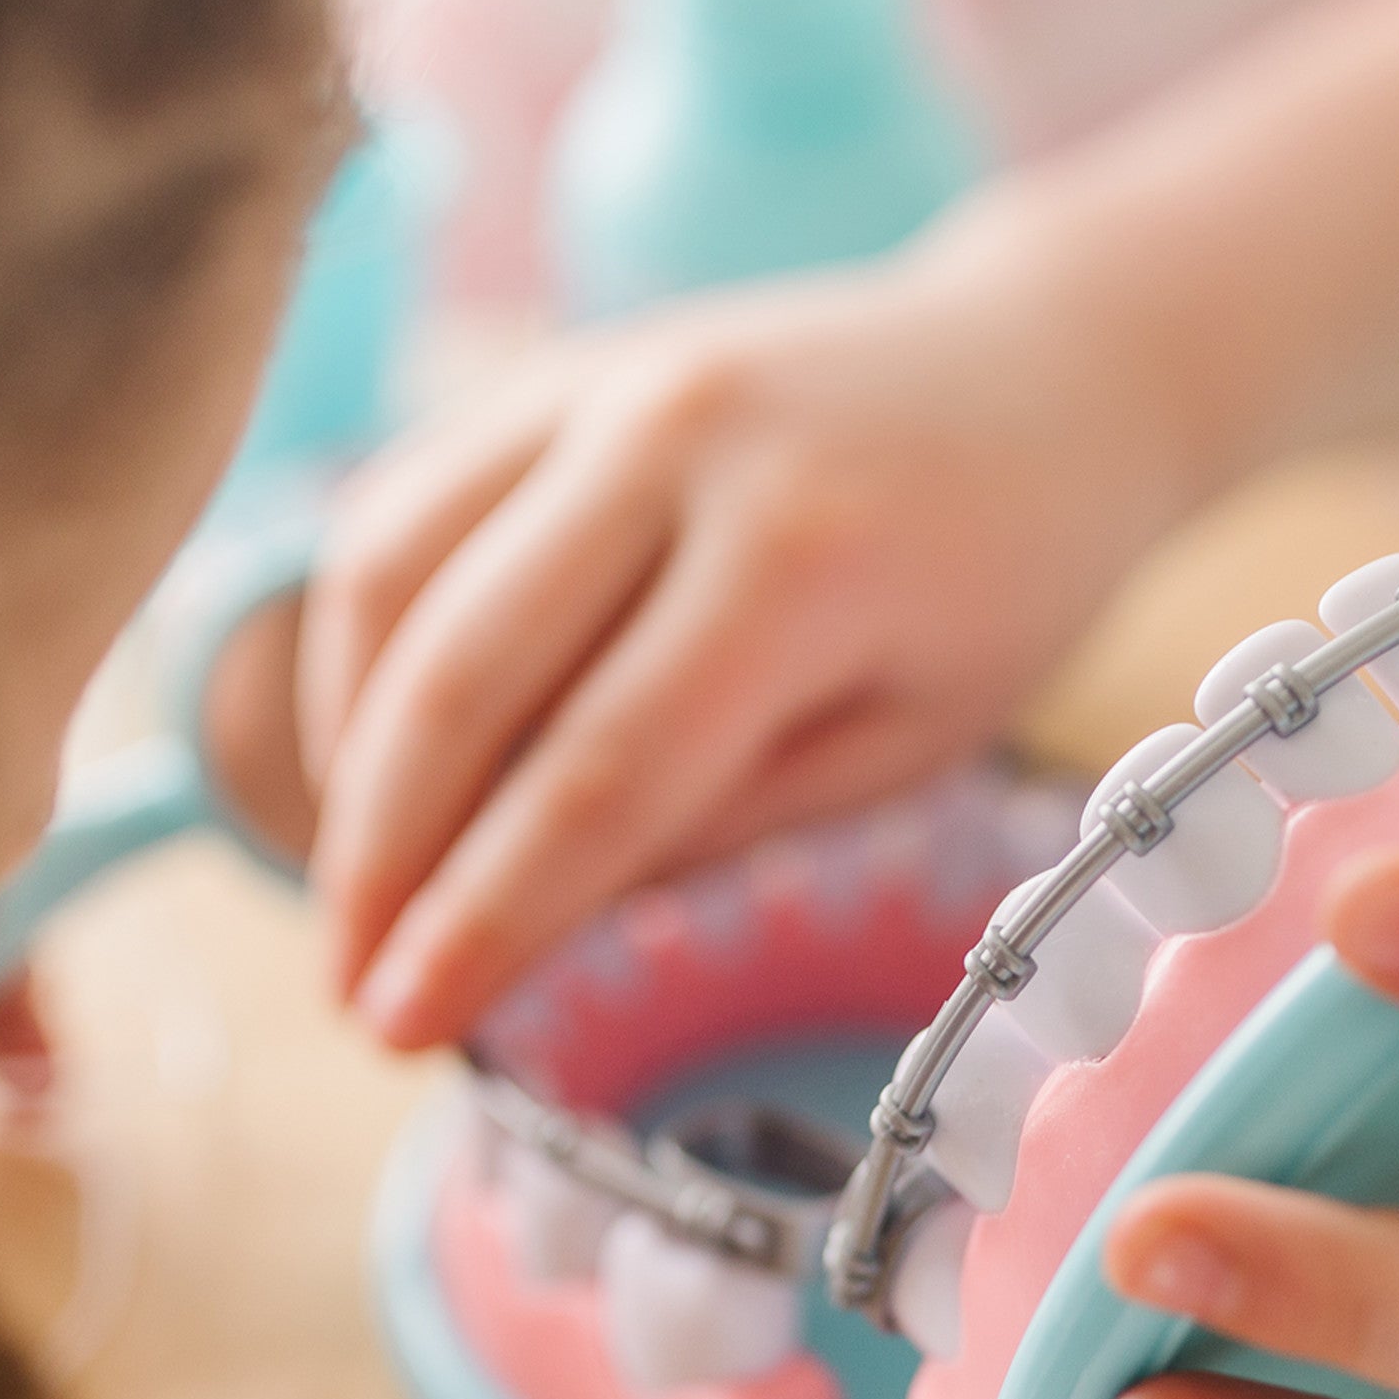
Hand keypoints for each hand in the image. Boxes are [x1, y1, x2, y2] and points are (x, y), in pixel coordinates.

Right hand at [298, 223, 1200, 1048]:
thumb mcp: (910, 741)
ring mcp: (600, 381)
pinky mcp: (552, 369)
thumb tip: (532, 912)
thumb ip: (723, 823)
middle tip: (353, 996)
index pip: (596, 777)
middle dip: (381, 862)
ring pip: (391, 579)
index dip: (482, 920)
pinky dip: (366, 648)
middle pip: (461, 680)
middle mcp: (676, 443)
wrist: (1050, 369)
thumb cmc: (1000, 585)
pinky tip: (381, 759)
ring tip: (361, 891)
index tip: (405, 1030)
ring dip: (348, 758)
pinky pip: (404, 510)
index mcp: (799, 559)